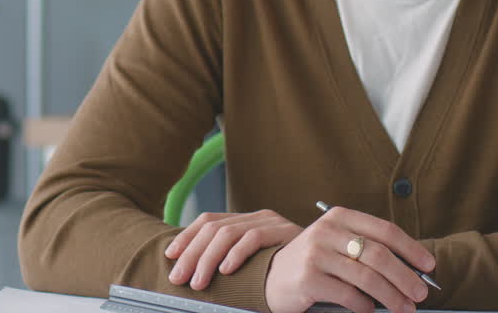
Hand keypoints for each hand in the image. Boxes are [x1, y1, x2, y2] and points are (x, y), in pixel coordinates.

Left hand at [165, 210, 302, 289]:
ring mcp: (272, 222)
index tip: (170, 256)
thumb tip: (192, 271)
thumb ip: (230, 260)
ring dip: (208, 258)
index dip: (187, 237)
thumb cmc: (287, 272)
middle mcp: (257, 216)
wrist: (326, 267)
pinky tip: (226, 270)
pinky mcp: (285, 232)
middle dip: (191, 253)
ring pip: (229, 232)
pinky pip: (254, 238)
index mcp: (247, 220)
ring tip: (198, 281)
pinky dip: (236, 254)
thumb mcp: (253, 265)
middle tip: (179, 277)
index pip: (208, 220)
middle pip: (214, 227)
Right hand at [264, 206, 433, 312]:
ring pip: (366, 277)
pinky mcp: (308, 279)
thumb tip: (412, 269)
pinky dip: (365, 307)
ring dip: (392, 296)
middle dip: (405, 277)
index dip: (411, 249)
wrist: (272, 276)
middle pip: (378, 254)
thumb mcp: (339, 244)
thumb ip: (369, 248)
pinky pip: (348, 295)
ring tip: (405, 308)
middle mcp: (327, 231)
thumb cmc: (315, 261)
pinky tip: (370, 310)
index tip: (428, 266)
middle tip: (420, 293)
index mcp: (340, 217)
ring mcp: (316, 255)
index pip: (385, 230)